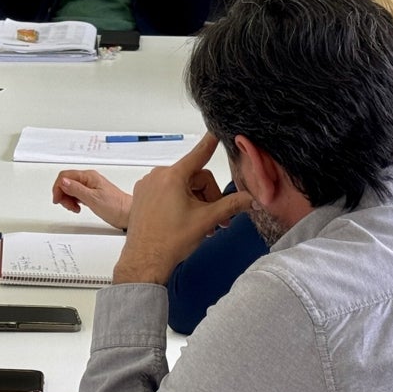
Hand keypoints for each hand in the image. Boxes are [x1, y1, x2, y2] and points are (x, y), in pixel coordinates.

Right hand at [52, 170, 132, 229]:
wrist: (128, 214)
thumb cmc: (115, 206)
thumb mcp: (93, 199)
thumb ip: (76, 189)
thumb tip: (63, 181)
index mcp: (88, 176)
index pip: (65, 176)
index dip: (58, 187)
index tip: (57, 199)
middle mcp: (88, 179)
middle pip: (66, 182)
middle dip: (63, 194)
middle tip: (68, 206)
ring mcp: (90, 187)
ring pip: (70, 189)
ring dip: (68, 199)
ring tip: (74, 208)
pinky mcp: (91, 194)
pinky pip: (76, 194)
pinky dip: (73, 201)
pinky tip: (77, 208)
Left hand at [113, 133, 251, 284]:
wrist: (145, 260)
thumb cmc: (169, 241)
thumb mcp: (207, 220)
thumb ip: (231, 206)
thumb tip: (249, 200)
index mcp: (172, 177)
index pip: (198, 154)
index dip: (210, 143)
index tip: (215, 131)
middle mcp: (158, 177)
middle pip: (194, 177)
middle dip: (208, 197)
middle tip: (216, 218)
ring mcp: (148, 186)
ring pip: (182, 186)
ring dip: (196, 202)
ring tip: (202, 224)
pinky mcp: (143, 196)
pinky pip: (168, 192)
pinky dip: (181, 203)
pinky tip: (186, 221)